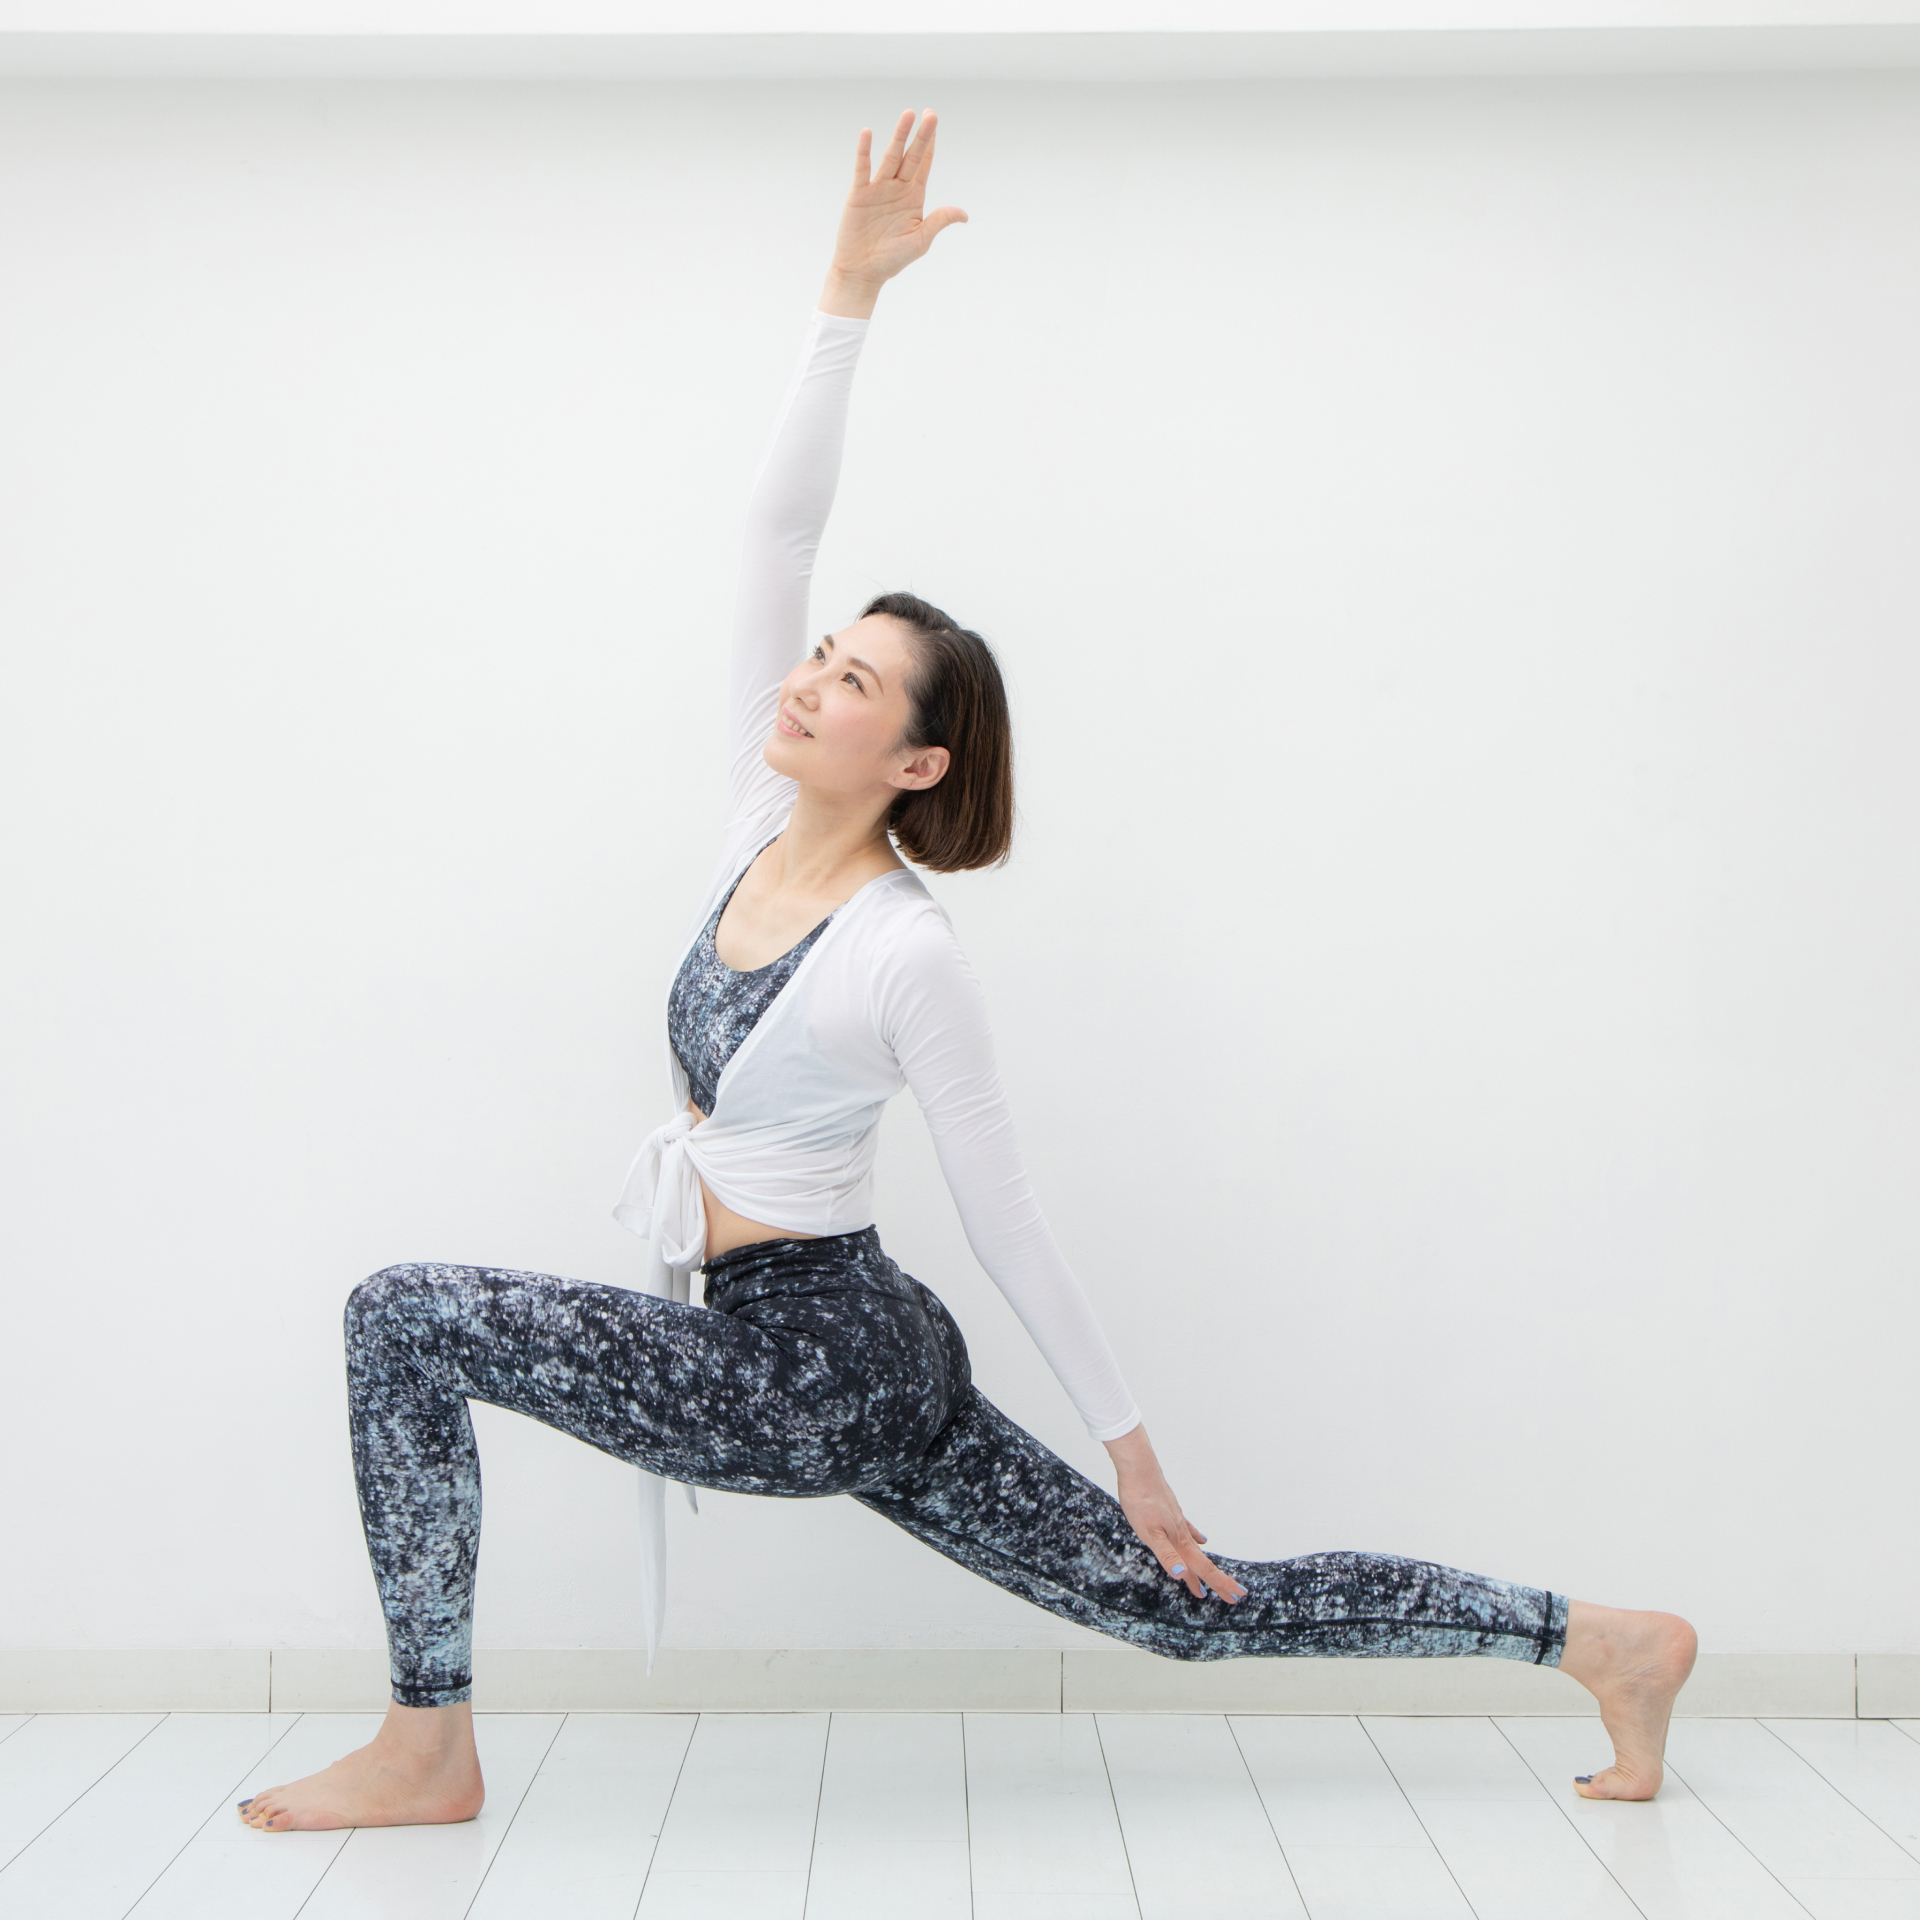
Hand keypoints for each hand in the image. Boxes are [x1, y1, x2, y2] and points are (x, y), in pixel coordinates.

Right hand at [819, 110, 966, 318]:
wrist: (862, 271)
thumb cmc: (892, 259)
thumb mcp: (920, 240)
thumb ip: (938, 222)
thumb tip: (964, 215)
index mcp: (914, 196)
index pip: (925, 164)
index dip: (931, 144)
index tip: (935, 123)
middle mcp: (897, 187)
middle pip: (911, 155)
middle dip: (921, 135)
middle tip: (930, 114)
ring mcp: (878, 188)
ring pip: (890, 156)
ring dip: (899, 136)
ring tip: (908, 115)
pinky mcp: (859, 194)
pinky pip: (862, 168)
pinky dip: (864, 151)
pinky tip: (868, 133)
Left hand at [1104, 1424, 1246, 1604]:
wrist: (1139, 1471)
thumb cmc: (1141, 1501)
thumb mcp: (1150, 1533)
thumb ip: (1167, 1555)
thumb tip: (1183, 1576)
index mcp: (1178, 1542)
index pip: (1203, 1568)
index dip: (1219, 1584)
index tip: (1237, 1596)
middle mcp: (1182, 1533)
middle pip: (1203, 1562)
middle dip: (1217, 1581)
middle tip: (1234, 1596)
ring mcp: (1178, 1521)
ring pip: (1195, 1549)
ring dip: (1204, 1565)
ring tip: (1211, 1578)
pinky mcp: (1172, 1511)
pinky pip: (1188, 1530)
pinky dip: (1196, 1538)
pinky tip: (1200, 1539)